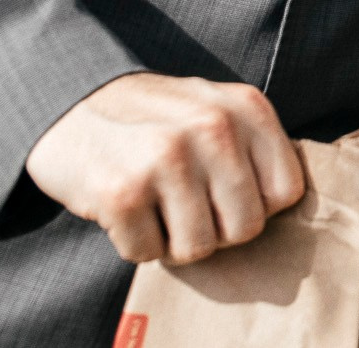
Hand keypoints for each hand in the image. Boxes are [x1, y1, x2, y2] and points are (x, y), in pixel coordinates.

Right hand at [23, 73, 304, 263]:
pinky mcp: (123, 192)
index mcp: (247, 106)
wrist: (69, 104)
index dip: (256, 206)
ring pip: (199, 248)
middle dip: (215, 229)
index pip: (287, 192)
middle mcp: (213, 128)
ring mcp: (167, 159)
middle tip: (186, 205)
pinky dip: (134, 243)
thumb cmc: (153, 118)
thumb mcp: (216, 108)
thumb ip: (255, 145)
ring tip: (156, 204)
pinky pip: (148, 254)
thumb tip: (289, 203)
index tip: (226, 195)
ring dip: (172, 239)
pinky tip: (125, 208)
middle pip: (246, 228)